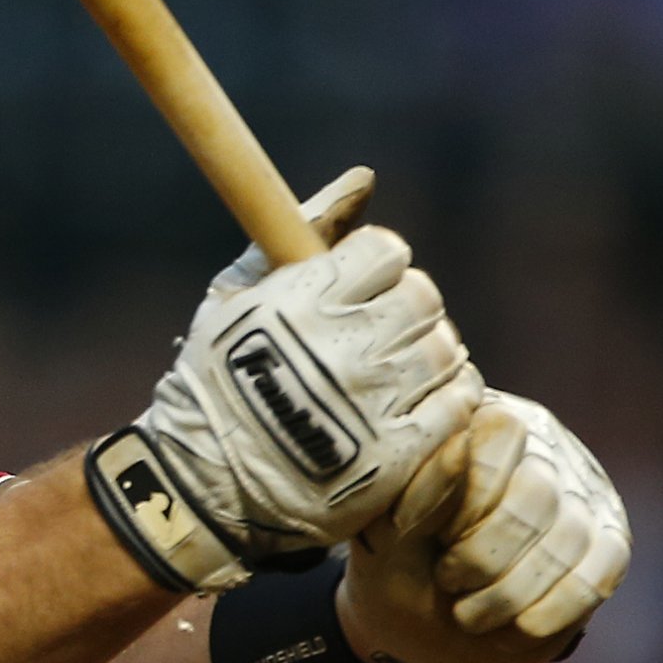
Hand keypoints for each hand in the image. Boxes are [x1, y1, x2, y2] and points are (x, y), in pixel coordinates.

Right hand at [103, 169, 481, 589]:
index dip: (379, 266)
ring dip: (426, 354)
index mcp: (305, 300)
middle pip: (423, 296)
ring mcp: (376, 400)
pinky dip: (447, 397)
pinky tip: (415, 404)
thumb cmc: (215, 381)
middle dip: (404, 309)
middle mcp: (346, 345)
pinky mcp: (399, 452)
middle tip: (377, 333)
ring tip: (392, 373)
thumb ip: (301, 227)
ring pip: (445, 347)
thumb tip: (364, 177)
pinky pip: (458, 401)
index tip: (360, 288)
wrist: (204, 484)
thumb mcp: (235, 294)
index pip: (388, 252)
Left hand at [338, 391, 631, 662]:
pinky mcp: (610, 541)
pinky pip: (598, 575)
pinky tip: (516, 628)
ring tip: (468, 614)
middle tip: (447, 582)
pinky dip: (553, 611)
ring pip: (570, 537)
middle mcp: (544, 444)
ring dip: (511, 592)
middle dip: (483, 554)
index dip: (460, 489)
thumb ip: (419, 483)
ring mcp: (583, 492)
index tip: (408, 530)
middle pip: (537, 491)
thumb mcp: (388, 522)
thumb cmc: (399, 558)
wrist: (420, 622)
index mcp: (485, 419)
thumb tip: (458, 446)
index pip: (501, 433)